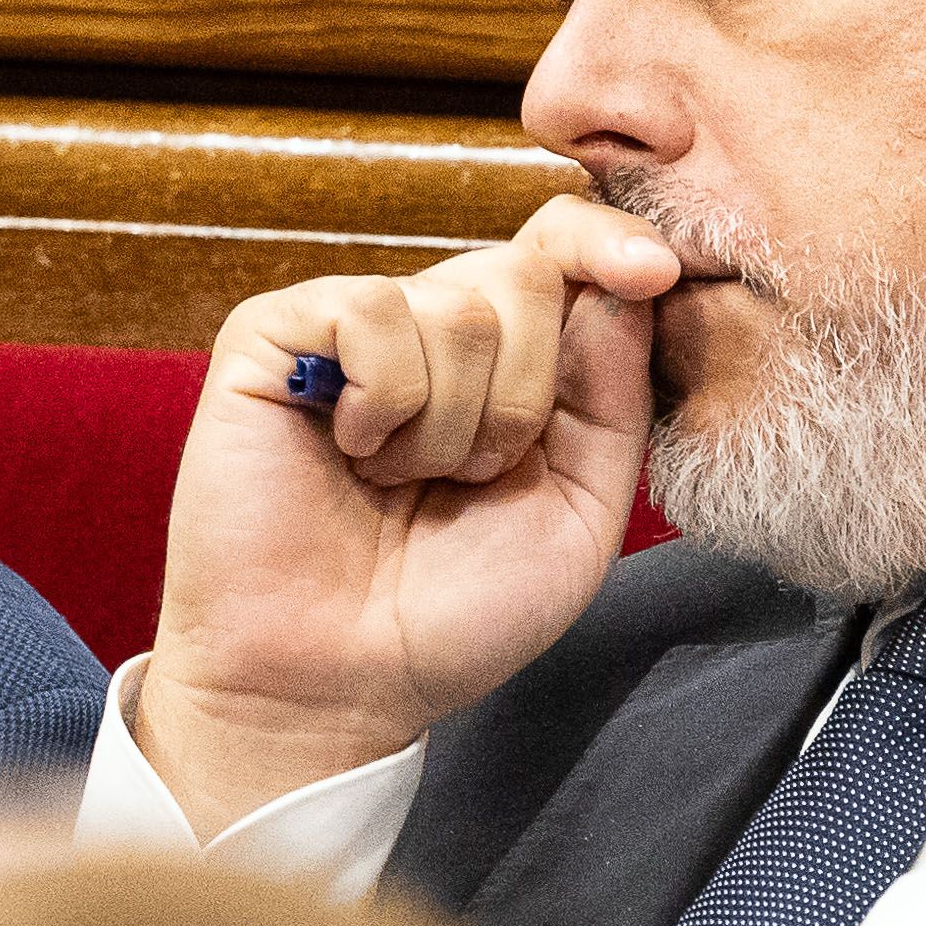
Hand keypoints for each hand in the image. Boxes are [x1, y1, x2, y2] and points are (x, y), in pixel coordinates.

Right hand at [135, 190, 686, 836]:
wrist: (336, 682)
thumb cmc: (453, 613)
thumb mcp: (578, 514)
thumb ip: (614, 400)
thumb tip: (623, 286)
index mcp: (505, 360)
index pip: (561, 250)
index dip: (607, 242)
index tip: (653, 270)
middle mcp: (428, 326)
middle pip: (523, 277)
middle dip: (523, 402)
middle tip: (466, 479)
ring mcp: (347, 326)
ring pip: (455, 308)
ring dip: (447, 427)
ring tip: (398, 482)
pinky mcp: (272, 334)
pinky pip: (369, 313)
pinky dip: (381, 403)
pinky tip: (347, 452)